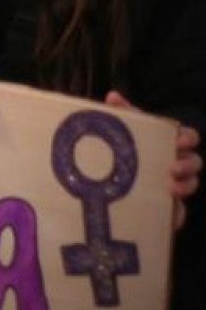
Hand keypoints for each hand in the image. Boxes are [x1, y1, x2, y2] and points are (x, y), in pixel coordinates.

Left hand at [106, 92, 201, 229]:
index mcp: (170, 142)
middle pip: (195, 162)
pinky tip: (171, 211)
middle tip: (173, 168)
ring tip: (171, 188)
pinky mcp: (170, 207)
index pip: (190, 137)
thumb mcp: (125, 131)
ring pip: (192, 184)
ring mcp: (176, 185)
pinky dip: (177, 213)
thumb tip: (113, 96)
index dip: (188, 138)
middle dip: (188, 164)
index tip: (178, 141)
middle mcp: (177, 162)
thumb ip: (123, 114)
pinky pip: (180, 212)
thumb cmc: (127, 150)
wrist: (115, 186)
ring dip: (186, 185)